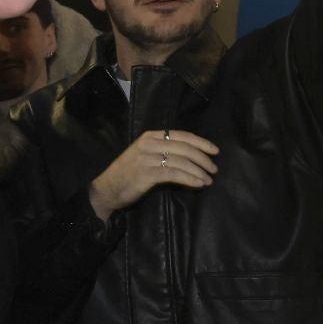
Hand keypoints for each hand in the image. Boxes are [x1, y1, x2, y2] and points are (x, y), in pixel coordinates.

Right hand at [87, 130, 219, 222]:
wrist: (107, 188)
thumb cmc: (128, 173)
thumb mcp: (145, 155)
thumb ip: (163, 151)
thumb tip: (191, 156)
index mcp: (149, 136)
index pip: (181, 135)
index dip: (200, 142)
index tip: (215, 151)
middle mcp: (148, 144)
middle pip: (184, 147)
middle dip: (203, 158)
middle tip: (214, 169)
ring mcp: (147, 158)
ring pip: (181, 161)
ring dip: (199, 171)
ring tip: (208, 180)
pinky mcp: (147, 174)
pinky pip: (174, 174)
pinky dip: (189, 179)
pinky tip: (198, 184)